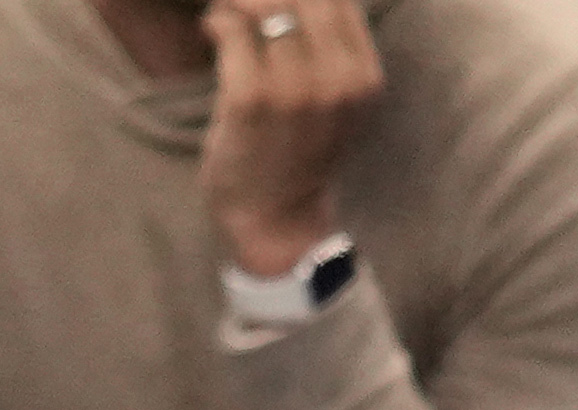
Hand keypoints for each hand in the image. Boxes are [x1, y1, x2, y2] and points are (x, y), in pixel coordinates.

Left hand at [200, 0, 381, 277]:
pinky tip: (212, 33)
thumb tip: (299, 1)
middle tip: (241, 5)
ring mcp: (296, 90)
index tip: (276, 3)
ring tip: (226, 15)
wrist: (277, 219)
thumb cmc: (300, 150)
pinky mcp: (251, 100)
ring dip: (236, 2)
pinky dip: (217, 22)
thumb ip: (333, 46)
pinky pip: (231, 31)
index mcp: (365, 75)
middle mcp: (338, 80)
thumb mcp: (337, 98)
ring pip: (263, 5)